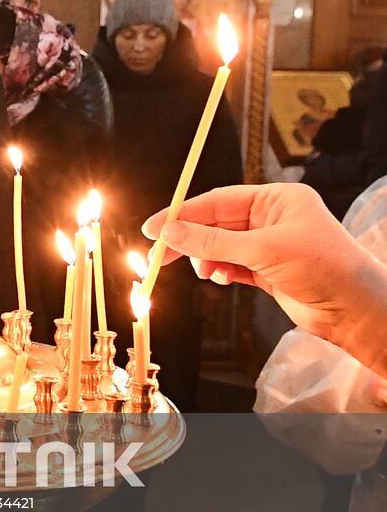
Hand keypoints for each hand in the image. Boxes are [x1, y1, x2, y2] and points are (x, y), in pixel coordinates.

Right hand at [143, 184, 386, 358]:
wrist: (357, 311)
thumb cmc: (324, 269)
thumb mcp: (264, 250)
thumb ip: (213, 241)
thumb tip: (171, 233)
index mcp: (277, 200)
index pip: (218, 201)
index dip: (183, 213)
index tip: (154, 228)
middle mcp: (272, 218)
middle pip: (215, 224)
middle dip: (190, 240)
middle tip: (159, 255)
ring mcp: (270, 245)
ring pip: (220, 246)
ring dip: (206, 259)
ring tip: (205, 272)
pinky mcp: (268, 270)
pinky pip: (231, 265)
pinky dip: (220, 271)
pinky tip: (220, 278)